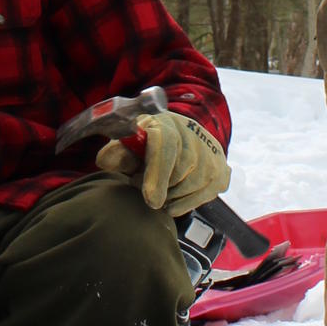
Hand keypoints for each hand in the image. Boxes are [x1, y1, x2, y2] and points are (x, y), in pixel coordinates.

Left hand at [97, 110, 231, 213]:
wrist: (180, 138)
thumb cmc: (147, 144)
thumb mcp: (129, 145)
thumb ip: (116, 153)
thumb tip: (105, 159)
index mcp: (165, 123)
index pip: (165, 146)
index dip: (157, 174)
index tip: (150, 199)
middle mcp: (193, 135)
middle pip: (176, 175)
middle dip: (156, 187)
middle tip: (143, 183)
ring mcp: (212, 154)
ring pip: (188, 190)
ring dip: (169, 196)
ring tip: (159, 185)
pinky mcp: (221, 172)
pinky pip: (199, 199)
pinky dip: (183, 202)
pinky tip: (175, 191)